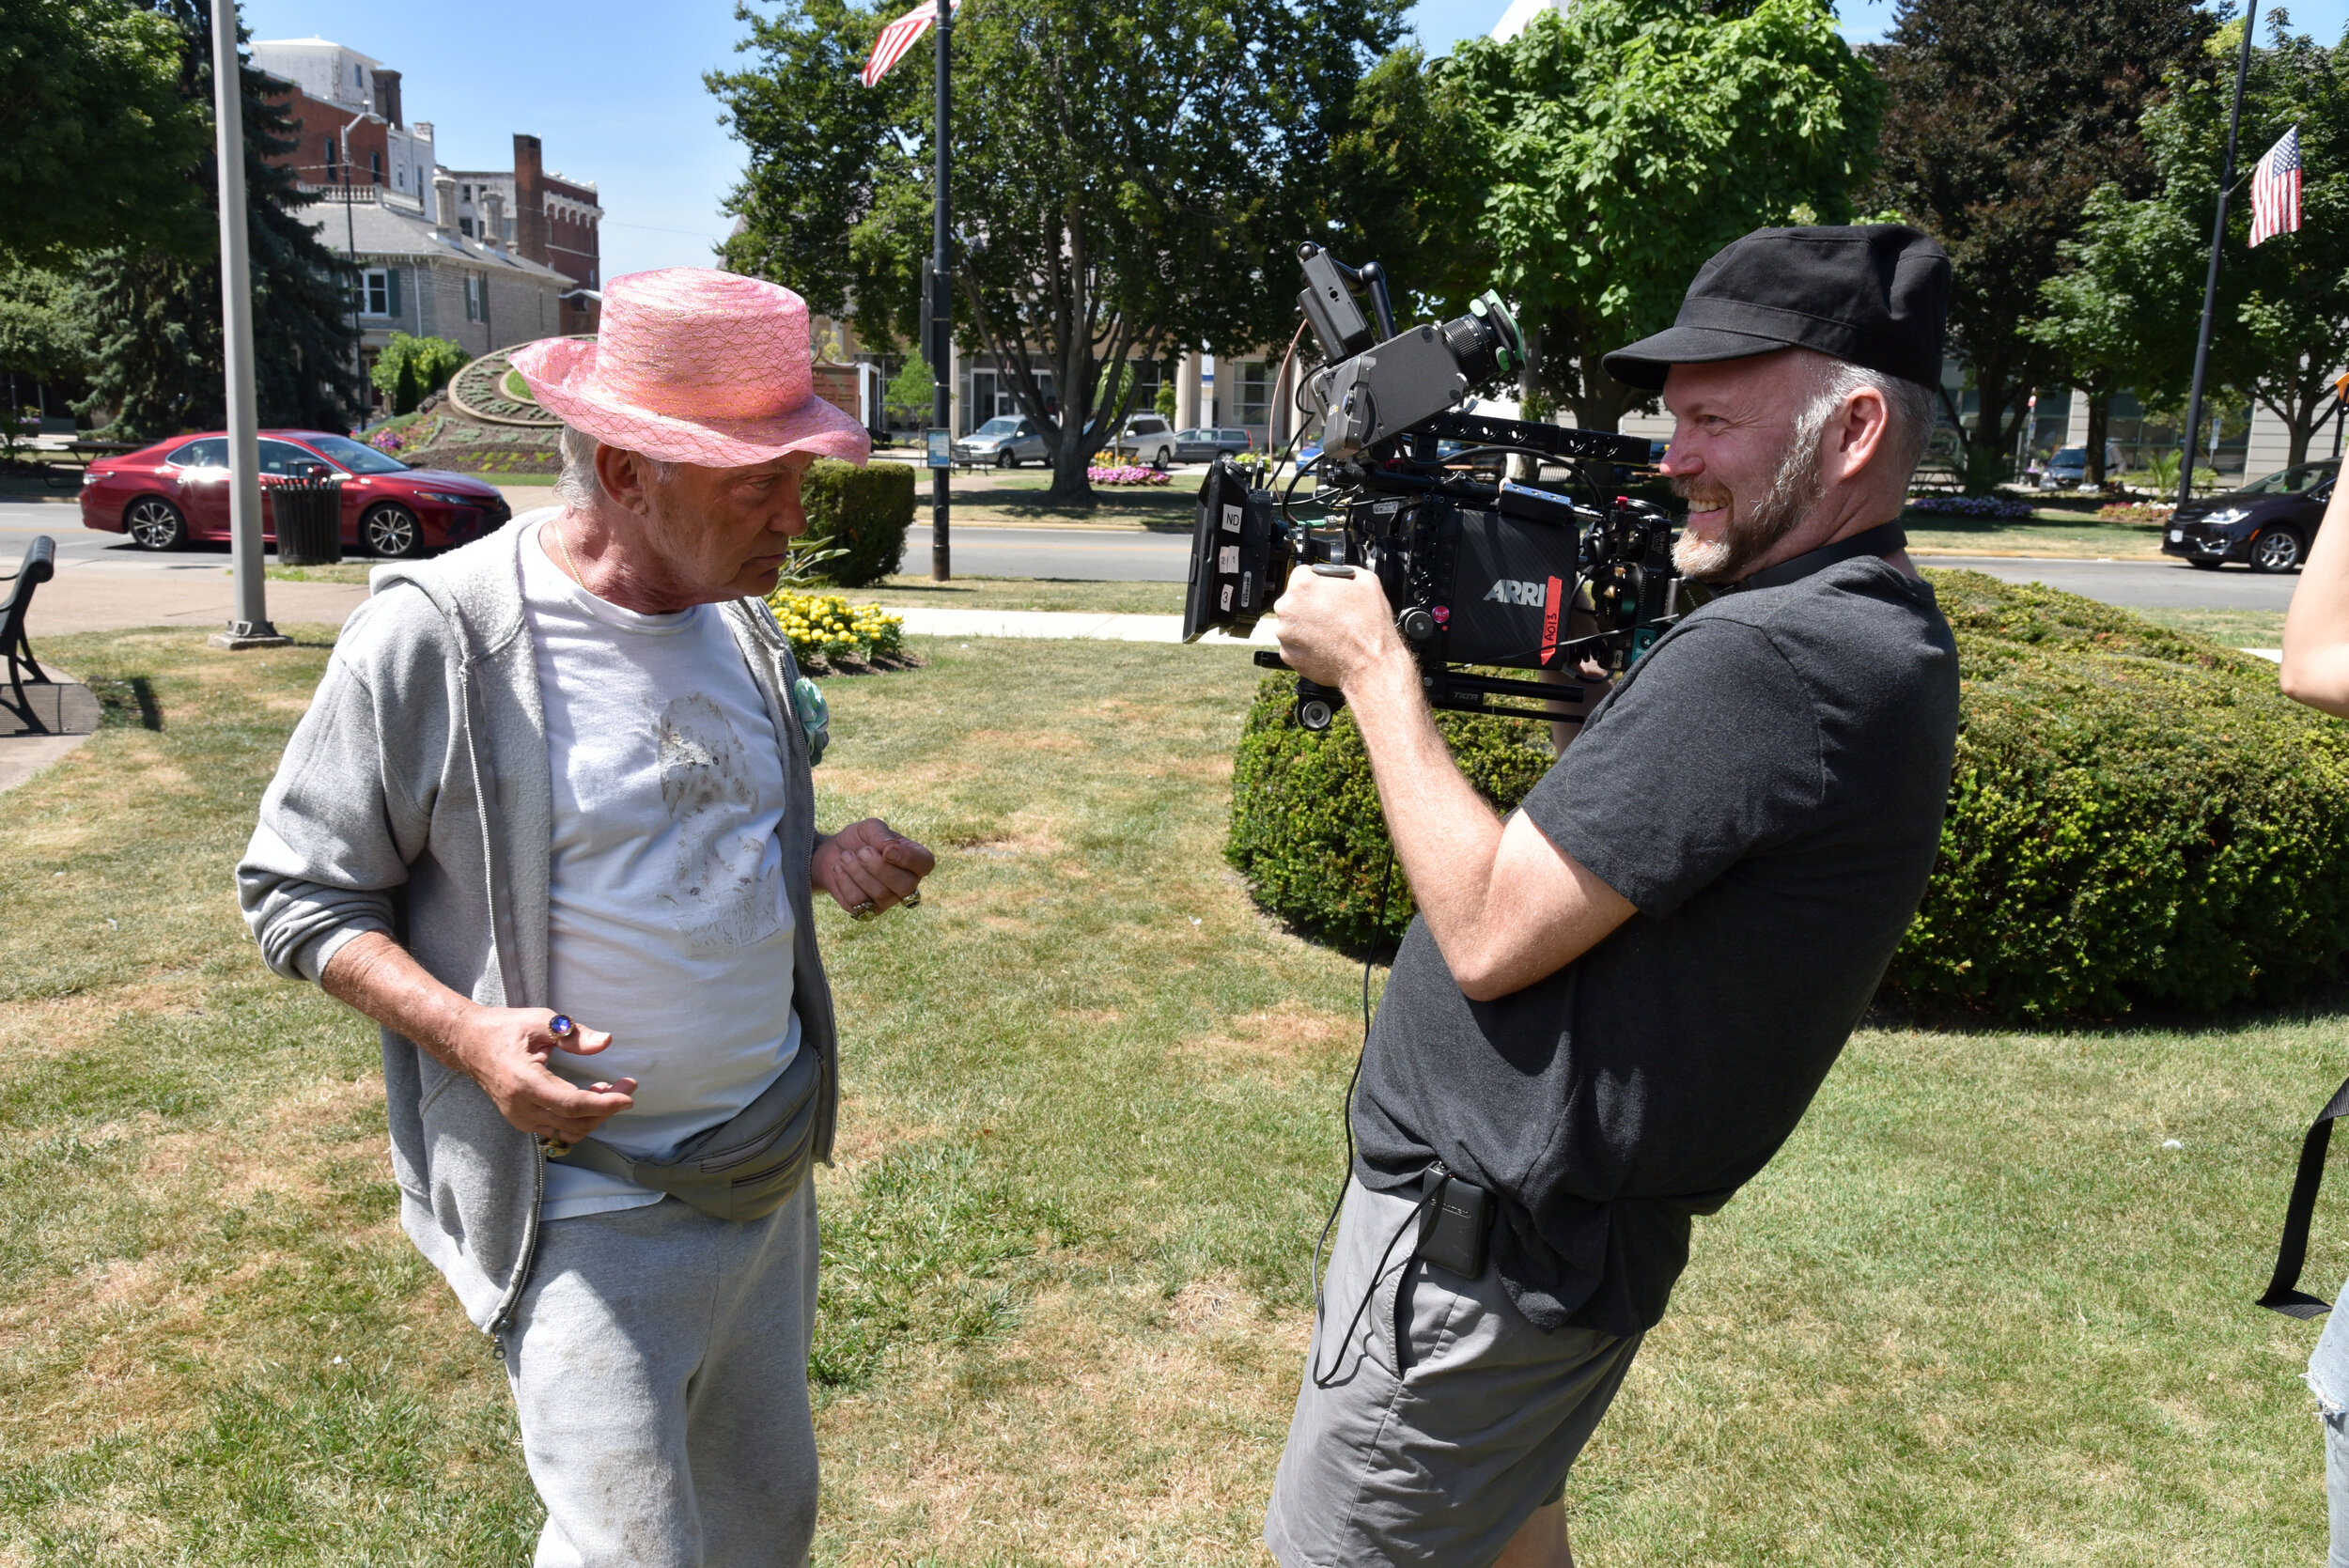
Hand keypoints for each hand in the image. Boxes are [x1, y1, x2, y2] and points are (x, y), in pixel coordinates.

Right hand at [446, 1006, 635, 1142]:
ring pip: (567, 1132)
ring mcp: (519, 1118)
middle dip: (606, 1108)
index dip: (603, 1104)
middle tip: (627, 1085)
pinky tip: (590, 1096)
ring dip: (594, 1116)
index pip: (571, 1104)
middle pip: (574, 1122)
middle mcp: (520, 1107)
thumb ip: (573, 1034)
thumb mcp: (540, 1021)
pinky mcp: (521, 1121)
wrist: (468, 1043)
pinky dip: (578, 1119)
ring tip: (608, 1089)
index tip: (628, 1096)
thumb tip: (605, 1042)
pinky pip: (557, 1130)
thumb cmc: (504, 1028)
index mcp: (524, 1082)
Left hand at [814, 817, 934, 916]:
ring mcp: (889, 900)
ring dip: (858, 872)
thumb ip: (880, 833)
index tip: (887, 850)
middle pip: (905, 885)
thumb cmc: (859, 840)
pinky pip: (859, 902)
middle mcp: (907, 883)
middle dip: (880, 868)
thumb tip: (890, 847)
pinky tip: (840, 869)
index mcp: (914, 860)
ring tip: (845, 856)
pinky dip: (845, 882)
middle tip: (862, 852)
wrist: (834, 854)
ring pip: (881, 894)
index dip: (908, 859)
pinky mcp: (868, 911)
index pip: (925, 864)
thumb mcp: (868, 828)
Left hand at [1272, 564, 1402, 691]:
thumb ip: (1347, 572)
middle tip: (1332, 613)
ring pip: (1293, 623)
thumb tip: (1342, 574)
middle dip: (1311, 604)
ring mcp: (1285, 634)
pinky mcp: (1287, 655)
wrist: (1370, 664)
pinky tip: (1325, 645)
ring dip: (1307, 625)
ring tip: (1331, 631)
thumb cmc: (1369, 626)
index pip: (1302, 574)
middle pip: (1295, 599)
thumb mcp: (1367, 581)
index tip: (1326, 591)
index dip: (1317, 581)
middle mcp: (1287, 609)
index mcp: (1302, 586)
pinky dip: (1306, 645)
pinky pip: (1294, 645)